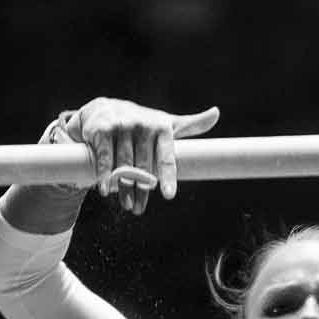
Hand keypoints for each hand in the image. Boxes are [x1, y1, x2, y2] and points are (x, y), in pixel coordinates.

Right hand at [49, 98, 220, 213]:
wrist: (104, 109)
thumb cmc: (141, 123)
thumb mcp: (166, 123)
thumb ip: (191, 125)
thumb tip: (216, 113)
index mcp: (162, 127)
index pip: (166, 158)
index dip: (168, 178)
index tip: (168, 195)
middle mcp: (142, 125)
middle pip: (143, 167)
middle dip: (142, 190)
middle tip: (139, 209)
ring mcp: (121, 126)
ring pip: (124, 166)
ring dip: (124, 188)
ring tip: (127, 205)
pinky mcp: (101, 130)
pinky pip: (105, 158)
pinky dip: (104, 175)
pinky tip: (105, 190)